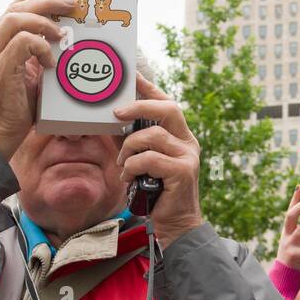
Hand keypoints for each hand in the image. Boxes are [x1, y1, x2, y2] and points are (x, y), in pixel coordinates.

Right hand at [0, 0, 70, 160]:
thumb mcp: (34, 76)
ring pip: (15, 18)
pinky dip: (40, 46)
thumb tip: (68, 43)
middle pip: (17, 7)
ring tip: (63, 33)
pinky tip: (52, 60)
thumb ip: (43, 56)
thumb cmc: (18, 110)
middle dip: (46, 0)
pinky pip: (21, 42)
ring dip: (44, 20)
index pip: (15, 6)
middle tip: (71, 2)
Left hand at [114, 74, 202, 247]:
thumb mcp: (142, 161)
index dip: (149, 88)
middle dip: (139, 106)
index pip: (167, 103)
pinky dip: (132, 167)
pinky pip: (150, 159)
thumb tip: (111, 121)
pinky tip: (129, 179)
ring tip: (122, 164)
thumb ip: (132, 141)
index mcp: (180, 136)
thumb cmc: (156, 192)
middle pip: (168, 109)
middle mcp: (188, 142)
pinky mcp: (183, 172)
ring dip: (129, 149)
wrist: (175, 224)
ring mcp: (188, 156)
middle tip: (116, 113)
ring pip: (153, 136)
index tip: (132, 75)